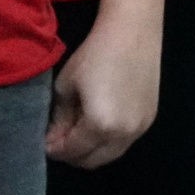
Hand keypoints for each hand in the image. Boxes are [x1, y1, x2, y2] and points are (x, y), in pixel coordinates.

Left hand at [48, 11, 161, 166]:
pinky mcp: (150, 119)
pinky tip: (98, 124)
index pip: (73, 151)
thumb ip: (60, 117)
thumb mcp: (67, 85)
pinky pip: (125, 142)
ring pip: (111, 155)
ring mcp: (140, 129)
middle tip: (58, 140)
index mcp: (100, 125)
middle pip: (93, 160)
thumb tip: (54, 137)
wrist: (132, 33)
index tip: (44, 144)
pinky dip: (108, 141)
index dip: (55, 149)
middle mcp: (123, 134)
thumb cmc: (94, 54)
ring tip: (76, 133)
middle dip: (73, 155)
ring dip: (92, 150)